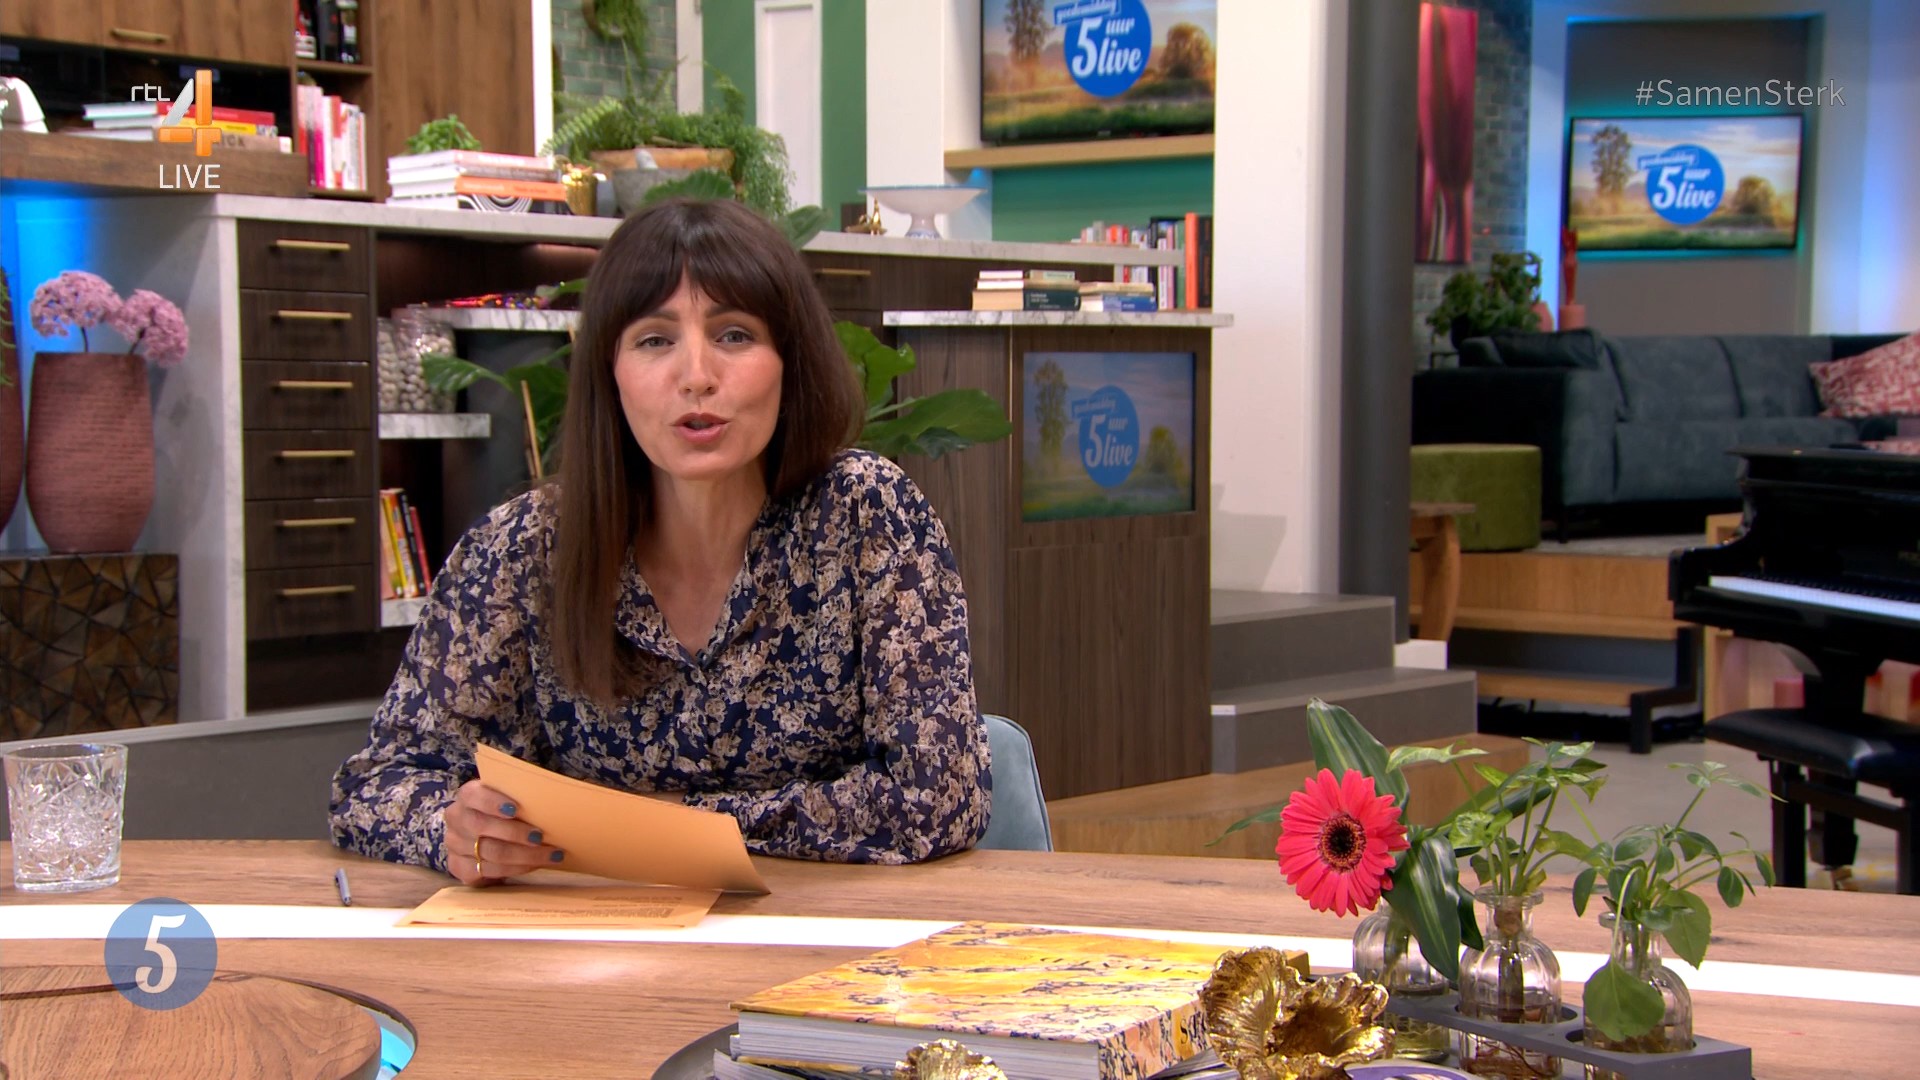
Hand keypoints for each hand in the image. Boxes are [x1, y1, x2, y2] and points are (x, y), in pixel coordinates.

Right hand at [441, 779, 565, 885]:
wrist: (480, 836)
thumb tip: (552, 800)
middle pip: (481, 826)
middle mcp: (457, 819)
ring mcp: (455, 845)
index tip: (515, 809)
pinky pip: (488, 871)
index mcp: (467, 796)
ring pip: (489, 853)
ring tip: (550, 855)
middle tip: (540, 837)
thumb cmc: (503, 813)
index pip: (473, 795)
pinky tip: (534, 865)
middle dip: (514, 833)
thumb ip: (520, 798)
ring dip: (523, 856)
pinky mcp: (458, 867)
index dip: (492, 802)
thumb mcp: (508, 799)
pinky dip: (515, 869)